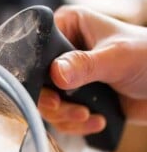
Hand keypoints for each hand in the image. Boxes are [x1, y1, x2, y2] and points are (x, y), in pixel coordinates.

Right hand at [38, 6, 146, 134]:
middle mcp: (64, 51)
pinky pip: (62, 118)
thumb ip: (85, 65)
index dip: (37, 75)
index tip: (52, 94)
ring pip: (48, 105)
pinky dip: (77, 126)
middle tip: (75, 111)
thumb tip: (56, 74)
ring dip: (68, 118)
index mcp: (69, 26)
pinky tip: (99, 121)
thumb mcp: (116, 58)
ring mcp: (70, 77)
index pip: (35, 50)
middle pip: (38, 84)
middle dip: (55, 104)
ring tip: (91, 117)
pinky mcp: (77, 99)